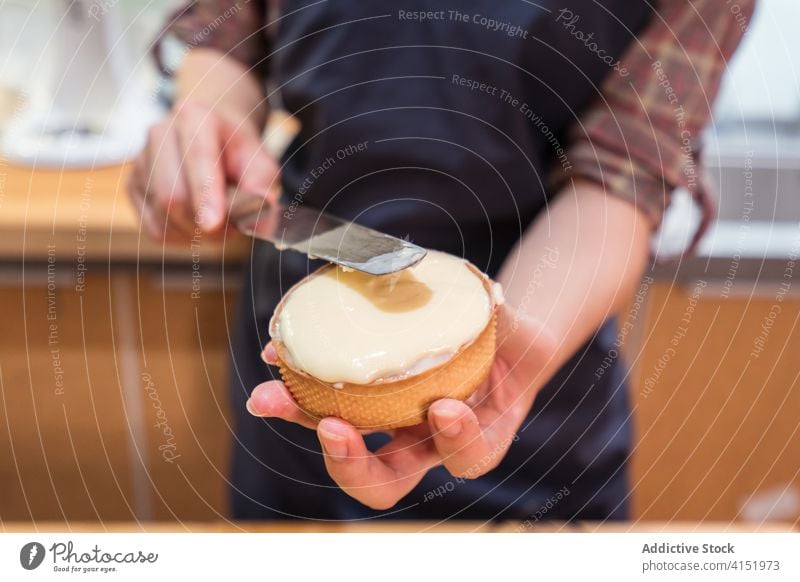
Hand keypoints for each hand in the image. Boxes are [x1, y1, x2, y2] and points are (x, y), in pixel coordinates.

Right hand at [128, 99, 278, 242]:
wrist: (212, 136)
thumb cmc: (238, 153)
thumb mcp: (261, 161)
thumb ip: (262, 187)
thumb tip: (256, 223)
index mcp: (196, 118)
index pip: (197, 158)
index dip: (205, 194)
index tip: (214, 224)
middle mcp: (161, 133)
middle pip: (172, 195)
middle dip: (205, 224)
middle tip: (233, 229)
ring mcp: (141, 159)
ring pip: (162, 215)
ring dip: (195, 232)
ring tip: (217, 222)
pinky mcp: (132, 184)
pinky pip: (153, 227)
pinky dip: (179, 236)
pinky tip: (195, 224)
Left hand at [247, 302, 558, 509]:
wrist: (491, 345)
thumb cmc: (513, 348)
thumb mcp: (524, 336)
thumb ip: (508, 323)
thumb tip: (491, 298)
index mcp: (476, 439)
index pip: (468, 458)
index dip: (456, 442)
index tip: (445, 409)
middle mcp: (425, 446)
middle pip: (385, 482)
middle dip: (354, 464)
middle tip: (336, 429)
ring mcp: (390, 427)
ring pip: (342, 446)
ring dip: (303, 422)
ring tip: (270, 398)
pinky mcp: (362, 401)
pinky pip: (325, 403)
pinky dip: (298, 386)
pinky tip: (277, 355)